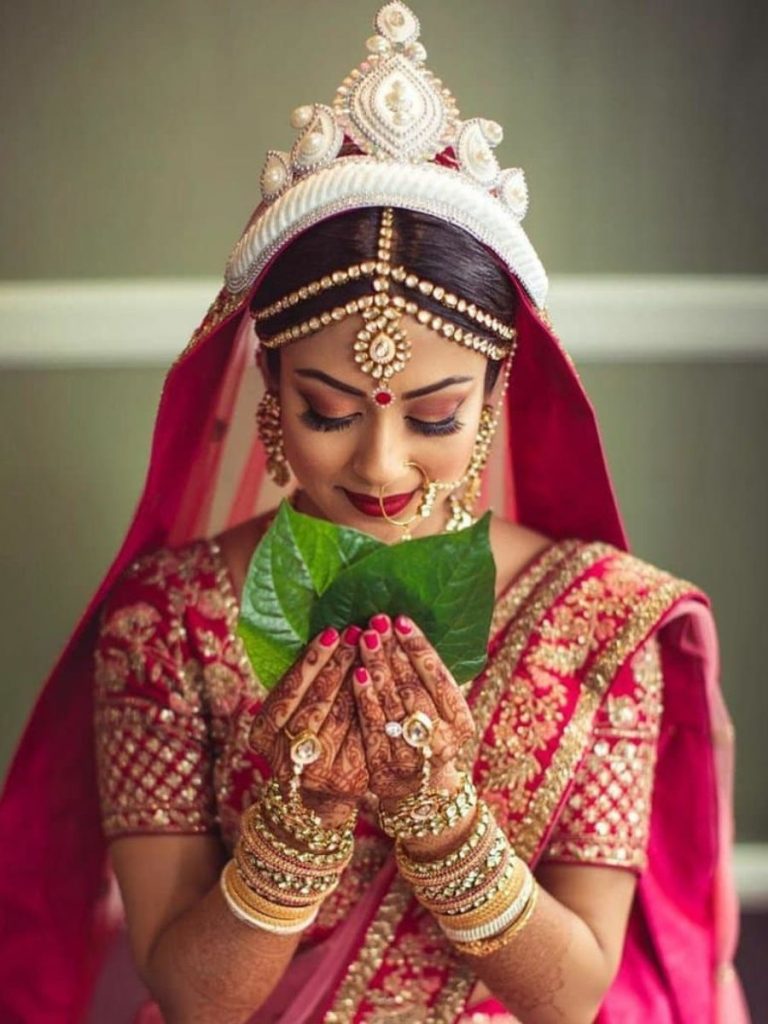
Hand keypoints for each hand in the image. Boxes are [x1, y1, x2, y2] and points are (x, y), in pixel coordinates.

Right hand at [248, 626, 368, 823]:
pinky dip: (375, 704)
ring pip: (343, 716)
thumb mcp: (285, 717)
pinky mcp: (351, 778)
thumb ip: (296, 687)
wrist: (313, 801)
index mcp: (262, 734)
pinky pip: (366, 733)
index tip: (330, 633)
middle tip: (357, 632)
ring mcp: (319, 771)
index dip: (310, 662)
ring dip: (360, 678)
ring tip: (374, 647)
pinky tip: (385, 680)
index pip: (289, 690)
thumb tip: (327, 637)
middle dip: (339, 664)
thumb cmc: (300, 742)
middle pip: (317, 702)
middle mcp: (286, 756)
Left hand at [351, 614, 475, 808]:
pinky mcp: (384, 769)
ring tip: (365, 639)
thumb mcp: (441, 712)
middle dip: (393, 653)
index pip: (440, 678)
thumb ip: (430, 681)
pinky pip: (372, 727)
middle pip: (414, 689)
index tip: (402, 620)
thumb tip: (405, 628)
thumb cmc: (428, 737)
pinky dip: (364, 698)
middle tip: (377, 622)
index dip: (419, 647)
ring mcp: (413, 758)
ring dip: (377, 669)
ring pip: (392, 705)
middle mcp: (442, 742)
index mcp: (461, 723)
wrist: (419, 794)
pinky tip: (356, 674)